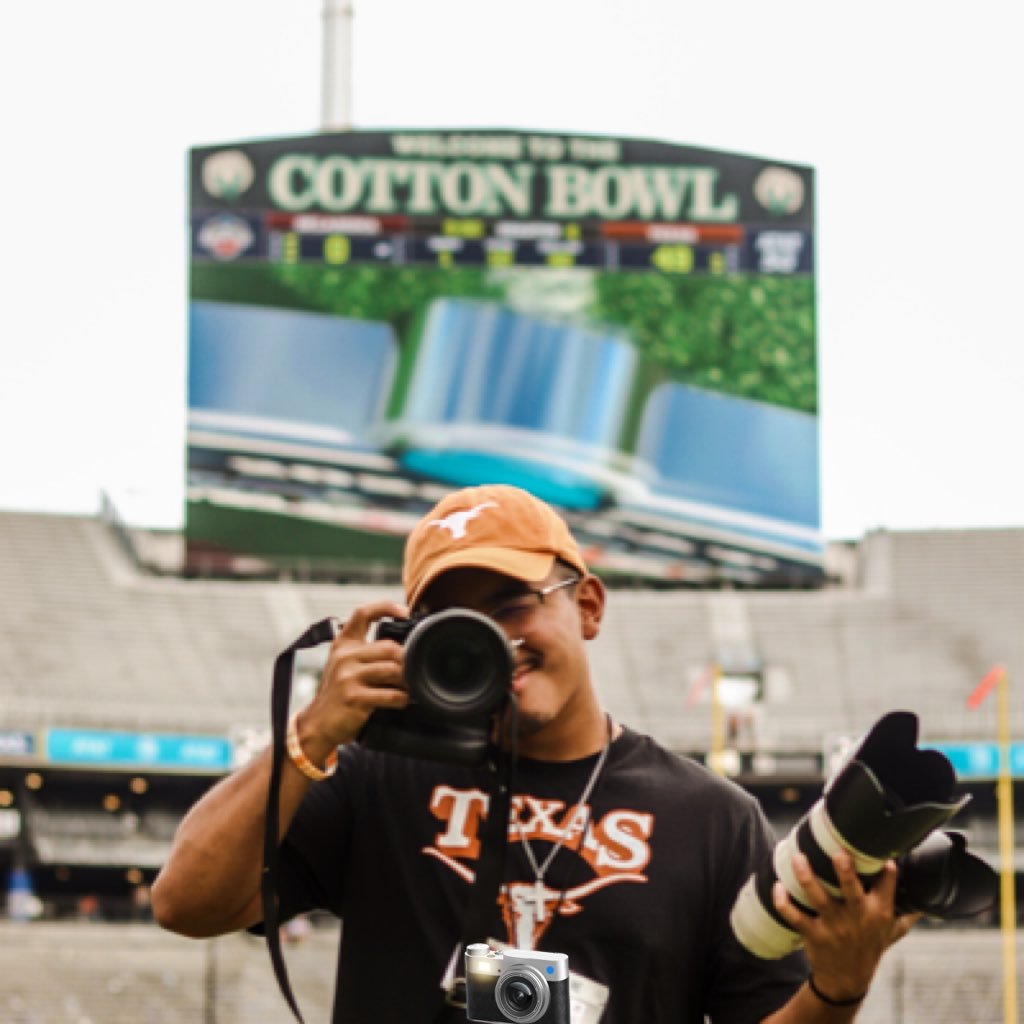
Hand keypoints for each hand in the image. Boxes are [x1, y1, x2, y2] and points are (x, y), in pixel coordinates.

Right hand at [295, 600, 410, 758]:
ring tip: (406, 688)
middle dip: (405, 661)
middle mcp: (344, 656)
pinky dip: (401, 699)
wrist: (318, 723)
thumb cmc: (338, 693)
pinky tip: (400, 701)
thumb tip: (403, 647)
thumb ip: (366, 651)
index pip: (363, 613)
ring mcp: (348, 676)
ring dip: (406, 681)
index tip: (405, 612)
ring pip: (393, 670)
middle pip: (389, 647)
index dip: (386, 607)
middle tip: (410, 672)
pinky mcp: (355, 697)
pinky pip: (391, 694)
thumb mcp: (345, 665)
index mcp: (344, 644)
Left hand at [773, 851, 919, 1001]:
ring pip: (818, 898)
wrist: (848, 980)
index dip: (887, 870)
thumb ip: (906, 913)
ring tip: (798, 857)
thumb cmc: (870, 949)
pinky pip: (794, 916)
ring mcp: (833, 926)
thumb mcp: (893, 933)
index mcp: (878, 913)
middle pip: (851, 890)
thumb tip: (925, 898)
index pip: (887, 887)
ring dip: (806, 877)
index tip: (885, 854)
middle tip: (838, 851)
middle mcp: (857, 917)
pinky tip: (777, 885)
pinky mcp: (813, 934)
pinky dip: (783, 901)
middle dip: (845, 871)